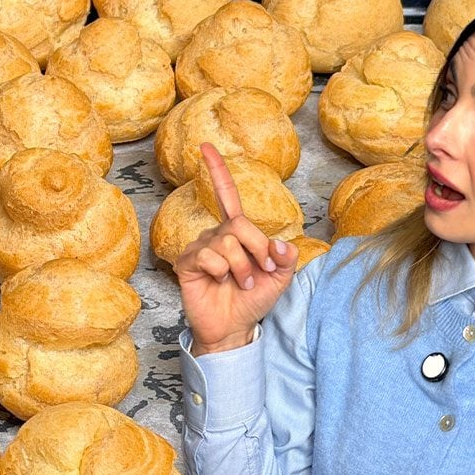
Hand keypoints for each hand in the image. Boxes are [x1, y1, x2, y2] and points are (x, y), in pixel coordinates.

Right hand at [174, 143, 298, 355]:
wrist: (234, 328)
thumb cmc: (252, 300)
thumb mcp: (281, 278)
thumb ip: (287, 257)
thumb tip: (280, 243)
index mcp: (236, 232)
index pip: (226, 195)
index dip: (217, 170)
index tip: (206, 147)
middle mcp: (216, 235)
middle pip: (239, 224)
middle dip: (257, 249)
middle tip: (262, 270)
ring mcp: (200, 248)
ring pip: (226, 243)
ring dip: (242, 267)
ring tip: (242, 283)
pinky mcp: (187, 264)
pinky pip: (207, 256)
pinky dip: (221, 271)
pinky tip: (219, 281)